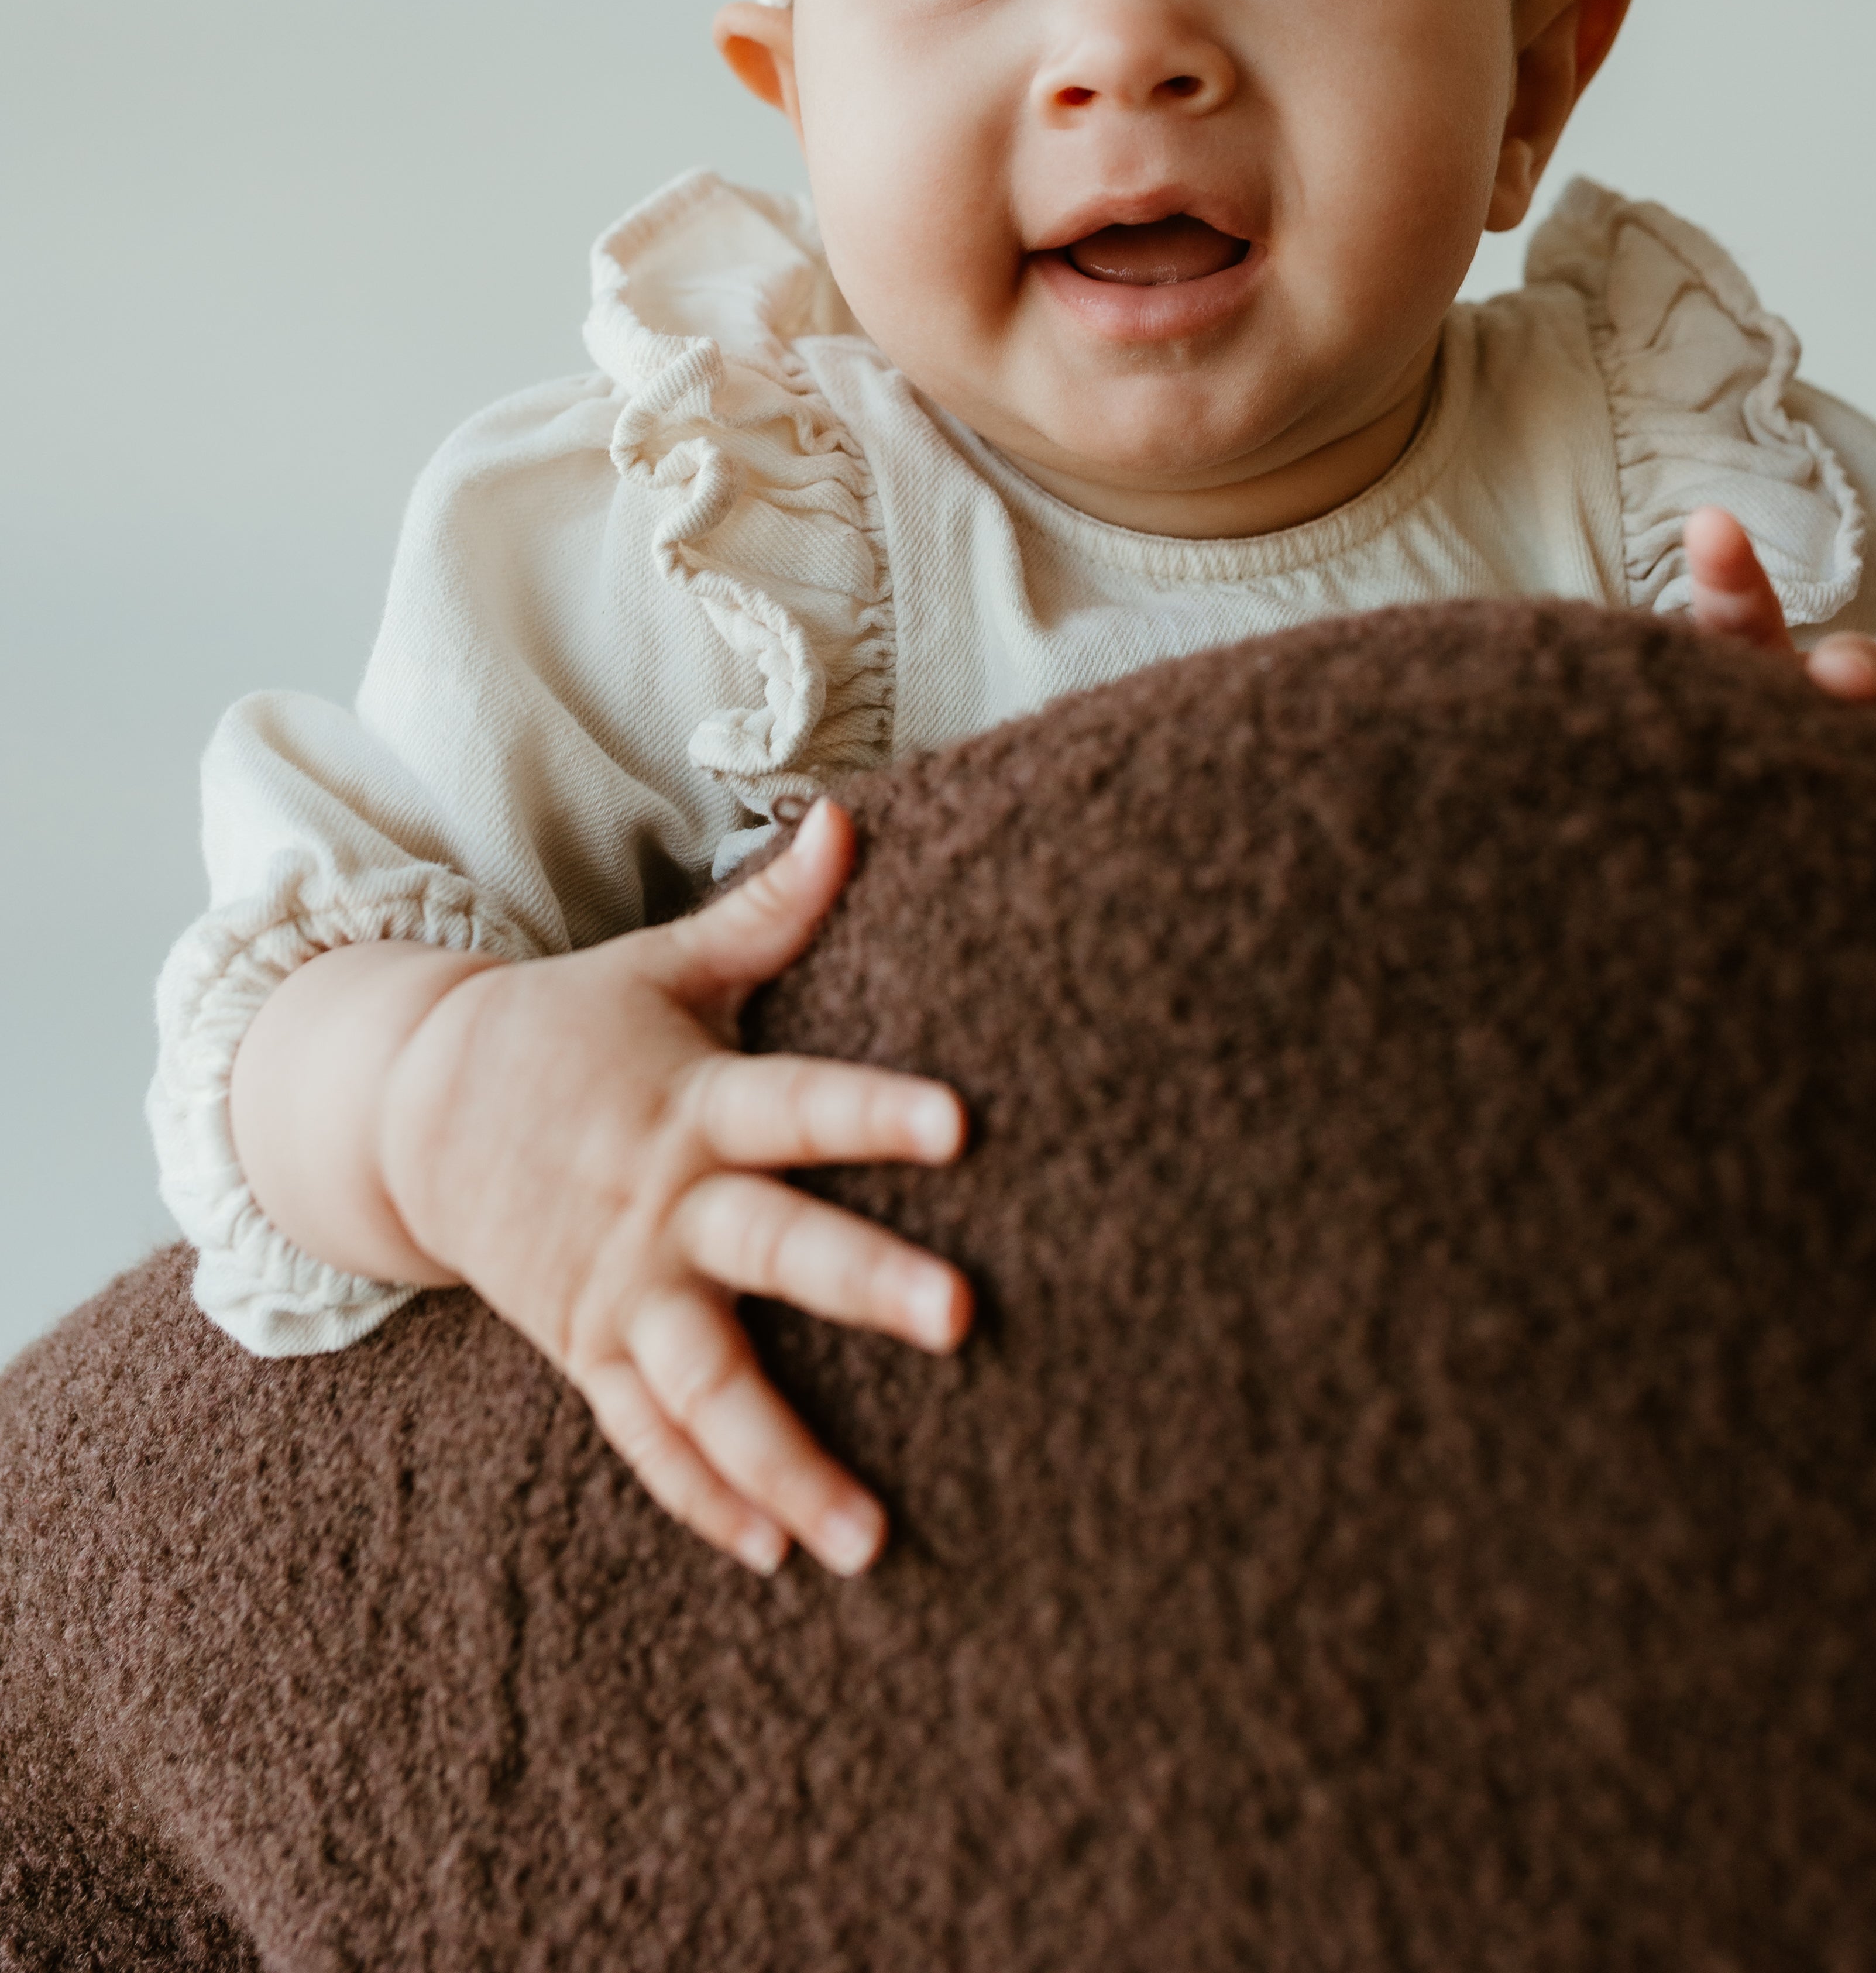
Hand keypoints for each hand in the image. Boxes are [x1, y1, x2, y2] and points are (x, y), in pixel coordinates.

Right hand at [378, 800, 969, 1574]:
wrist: (415, 1108)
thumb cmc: (572, 1026)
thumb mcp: (663, 964)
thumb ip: (768, 911)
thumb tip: (853, 815)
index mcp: (692, 1103)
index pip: (799, 1104)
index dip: (876, 1111)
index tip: (963, 1126)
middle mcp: (663, 1206)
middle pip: (775, 1251)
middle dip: (867, 1286)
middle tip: (965, 1321)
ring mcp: (622, 1291)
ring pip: (709, 1387)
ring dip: (788, 1462)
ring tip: (871, 1538)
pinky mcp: (589, 1349)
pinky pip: (648, 1440)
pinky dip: (706, 1498)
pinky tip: (775, 1555)